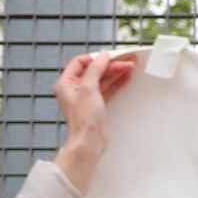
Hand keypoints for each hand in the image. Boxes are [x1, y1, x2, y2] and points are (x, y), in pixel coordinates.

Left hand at [51, 51, 138, 193]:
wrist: (89, 141)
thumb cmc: (84, 119)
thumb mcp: (89, 87)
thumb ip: (96, 69)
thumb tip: (102, 56)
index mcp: (66, 83)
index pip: (80, 62)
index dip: (95, 58)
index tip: (109, 56)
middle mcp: (74, 89)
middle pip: (94, 70)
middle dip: (111, 65)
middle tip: (127, 60)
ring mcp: (85, 98)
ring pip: (102, 79)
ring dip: (116, 72)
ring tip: (131, 66)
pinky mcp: (96, 105)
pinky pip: (107, 89)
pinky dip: (116, 83)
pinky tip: (126, 77)